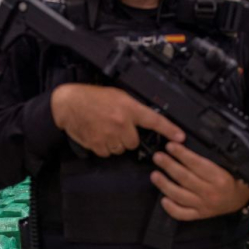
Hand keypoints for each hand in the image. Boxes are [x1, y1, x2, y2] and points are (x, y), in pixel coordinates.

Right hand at [51, 84, 184, 157]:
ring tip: (105, 129)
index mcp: (128, 108)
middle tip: (117, 126)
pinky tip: (98, 135)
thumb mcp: (118, 96)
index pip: (153, 120)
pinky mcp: (98, 144)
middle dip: (127, 137)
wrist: (69, 103)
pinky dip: (104, 147)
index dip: (169, 129)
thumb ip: (132, 108)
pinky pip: (107, 153)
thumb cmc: (92, 97)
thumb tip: (144, 119)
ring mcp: (109, 135)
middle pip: (134, 142)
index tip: (180, 137)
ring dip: (115, 143)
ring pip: (121, 149)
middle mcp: (121, 122)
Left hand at [151, 142, 248, 220]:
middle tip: (158, 157)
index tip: (170, 146)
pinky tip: (163, 199)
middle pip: (185, 178)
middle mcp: (210, 193)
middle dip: (169, 166)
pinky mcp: (200, 215)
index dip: (182, 154)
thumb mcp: (230, 165)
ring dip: (165, 185)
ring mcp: (203, 206)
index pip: (196, 164)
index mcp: (219, 178)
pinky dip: (171, 208)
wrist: (242, 199)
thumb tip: (190, 146)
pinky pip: (183, 214)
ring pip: (180, 196)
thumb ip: (211, 158)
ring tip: (155, 175)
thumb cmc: (236, 179)